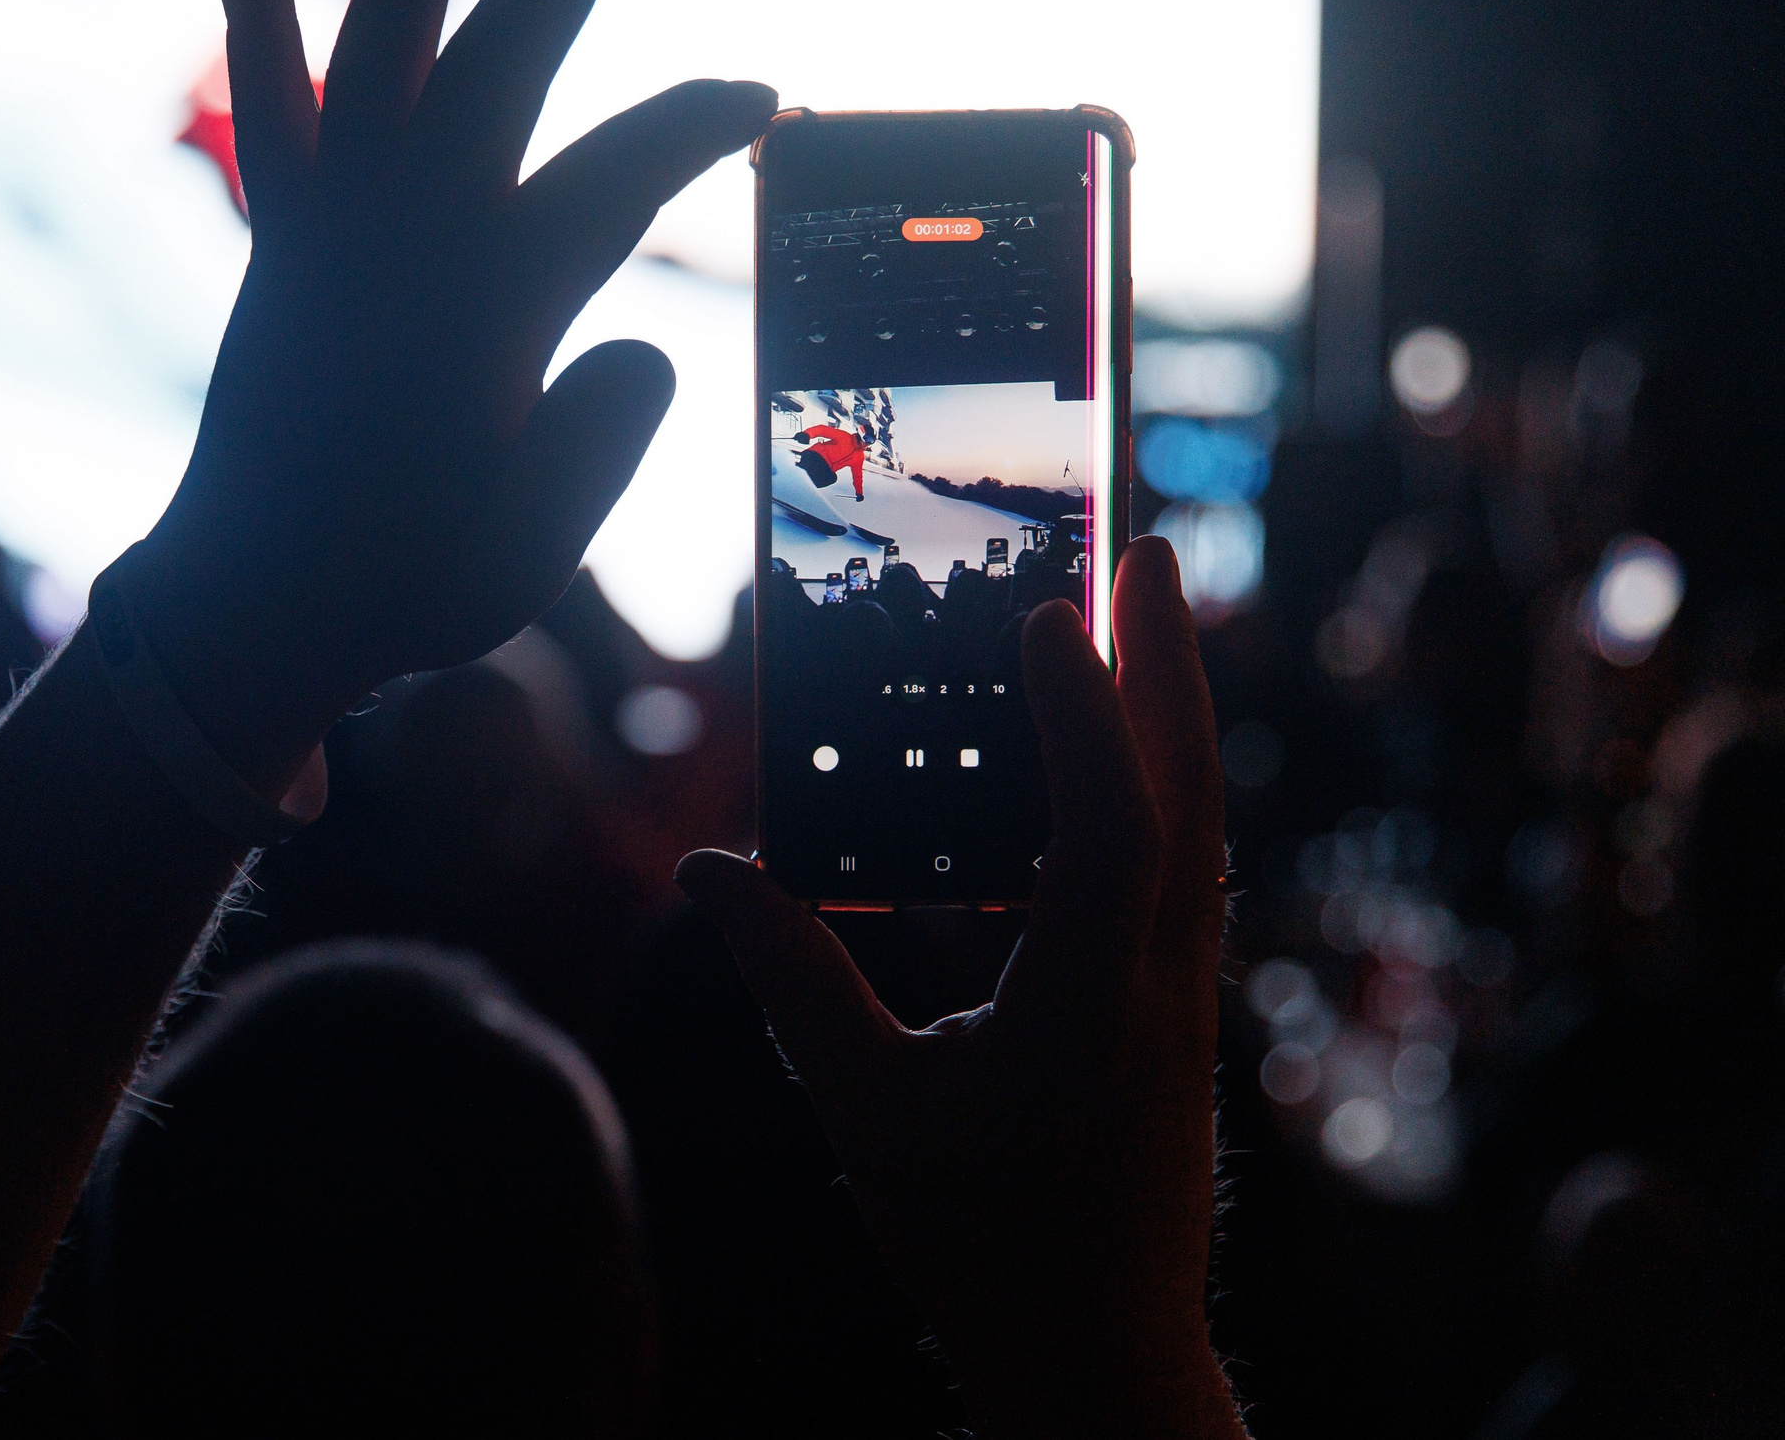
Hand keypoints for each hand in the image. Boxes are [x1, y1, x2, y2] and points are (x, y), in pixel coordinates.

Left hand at [127, 0, 776, 791]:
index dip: (698, 122)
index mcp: (492, 310)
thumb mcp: (539, 547)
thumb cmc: (407, 583)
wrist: (250, 610)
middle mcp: (410, 244)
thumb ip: (604, 437)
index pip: (621, 175)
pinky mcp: (285, 245)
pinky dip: (259, 25)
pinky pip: (276, 118)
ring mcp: (337, 234)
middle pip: (498, 71)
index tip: (762, 97)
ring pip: (380, 63)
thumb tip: (634, 346)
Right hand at [677, 538, 1244, 1439]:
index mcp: (1091, 1006)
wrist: (1099, 1358)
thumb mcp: (865, 1109)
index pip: (1110, 828)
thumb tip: (709, 872)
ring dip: (1167, 714)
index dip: (1080, 712)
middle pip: (1190, 793)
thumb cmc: (981, 1244)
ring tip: (1130, 619)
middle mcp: (1161, 985)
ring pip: (1195, 825)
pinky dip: (1147, 791)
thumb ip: (791, 980)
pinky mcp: (1173, 1013)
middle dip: (1166, 661)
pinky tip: (1097, 765)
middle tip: (1138, 544)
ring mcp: (1181, 997)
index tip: (1042, 608)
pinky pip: (1173, 872)